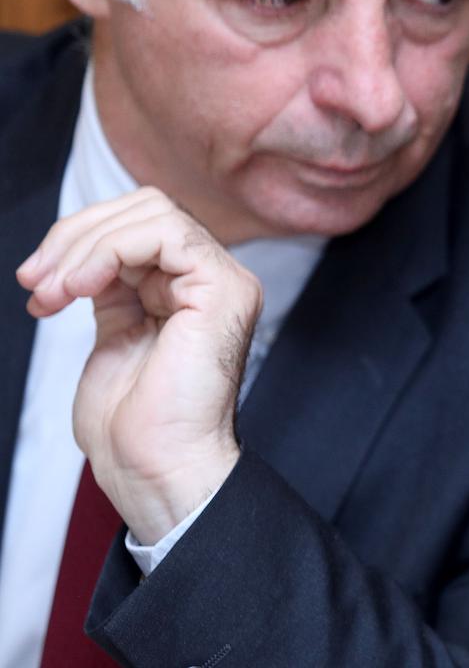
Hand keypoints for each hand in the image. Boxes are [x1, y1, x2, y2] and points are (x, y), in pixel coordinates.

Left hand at [16, 187, 261, 544]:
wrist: (153, 467)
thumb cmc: (133, 424)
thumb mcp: (113, 334)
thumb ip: (112, 289)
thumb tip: (80, 256)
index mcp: (189, 288)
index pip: (138, 224)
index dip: (79, 240)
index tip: (37, 286)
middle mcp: (211, 278)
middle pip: (144, 207)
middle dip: (76, 235)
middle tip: (39, 284)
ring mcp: (223, 281)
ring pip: (152, 211)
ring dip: (85, 244)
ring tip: (53, 291)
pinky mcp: (223, 289)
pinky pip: (165, 234)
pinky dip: (109, 250)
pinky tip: (80, 287)